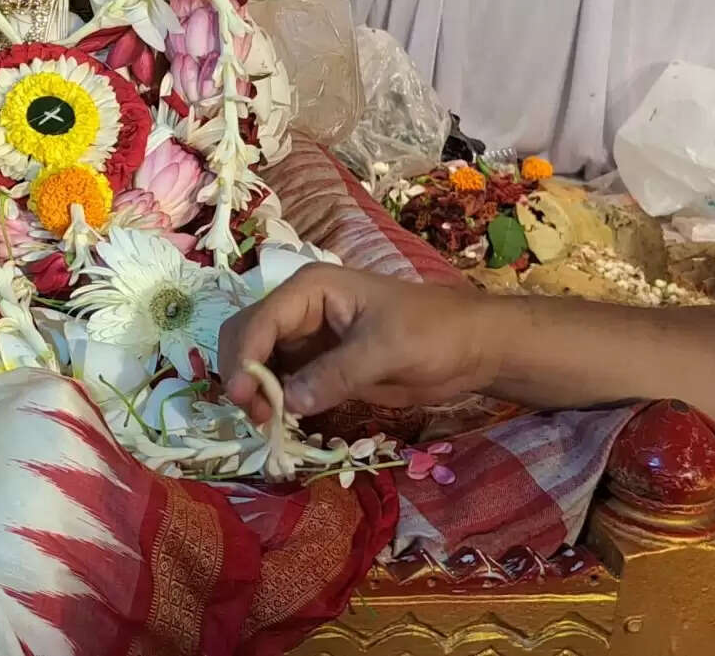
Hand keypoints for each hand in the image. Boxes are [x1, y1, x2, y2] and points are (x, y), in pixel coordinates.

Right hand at [219, 262, 505, 422]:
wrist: (471, 349)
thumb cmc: (434, 332)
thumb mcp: (387, 350)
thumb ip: (336, 374)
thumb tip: (288, 403)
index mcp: (311, 290)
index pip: (260, 321)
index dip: (245, 358)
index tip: (244, 398)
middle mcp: (299, 311)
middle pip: (246, 338)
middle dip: (242, 374)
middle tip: (257, 416)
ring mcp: (306, 339)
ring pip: (257, 362)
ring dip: (254, 391)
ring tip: (269, 424)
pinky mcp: (317, 366)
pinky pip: (280, 382)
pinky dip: (273, 401)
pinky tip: (281, 422)